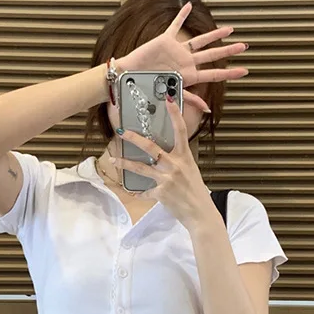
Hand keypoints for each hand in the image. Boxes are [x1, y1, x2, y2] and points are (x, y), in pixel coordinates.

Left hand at [110, 95, 218, 230]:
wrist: (200, 213)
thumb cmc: (196, 191)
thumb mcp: (191, 170)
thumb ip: (178, 161)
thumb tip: (165, 155)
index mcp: (184, 157)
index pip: (180, 131)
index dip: (174, 114)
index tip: (168, 99)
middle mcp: (175, 165)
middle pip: (151, 147)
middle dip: (134, 138)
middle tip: (122, 131)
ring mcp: (167, 179)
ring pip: (141, 168)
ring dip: (125, 163)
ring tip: (113, 160)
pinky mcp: (160, 193)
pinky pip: (145, 191)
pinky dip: (140, 193)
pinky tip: (135, 193)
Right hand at [117, 1, 248, 112]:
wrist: (130, 77)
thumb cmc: (147, 88)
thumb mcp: (172, 93)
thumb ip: (190, 99)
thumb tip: (207, 109)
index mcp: (189, 76)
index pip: (214, 74)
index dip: (229, 73)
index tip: (244, 71)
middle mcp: (186, 62)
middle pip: (212, 55)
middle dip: (228, 51)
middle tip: (244, 46)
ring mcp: (177, 51)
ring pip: (200, 40)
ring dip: (215, 34)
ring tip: (229, 29)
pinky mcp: (165, 40)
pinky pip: (175, 24)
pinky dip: (181, 15)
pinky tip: (188, 5)